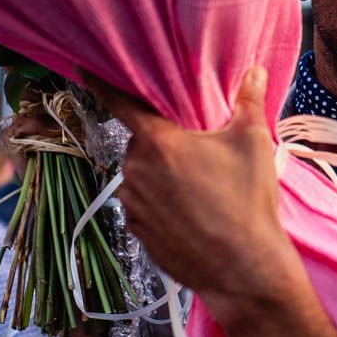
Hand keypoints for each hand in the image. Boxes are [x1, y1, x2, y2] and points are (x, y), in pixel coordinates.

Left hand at [83, 67, 293, 303]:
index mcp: (158, 142)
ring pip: (142, 176)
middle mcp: (135, 171)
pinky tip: (191, 214)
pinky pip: (143, 206)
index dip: (101, 82)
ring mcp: (132, 205)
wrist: (243, 269)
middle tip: (198, 153)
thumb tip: (254, 72)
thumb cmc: (248, 201)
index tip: (82, 67)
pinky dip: (161, 204)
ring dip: (162, 176)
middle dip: (164, 143)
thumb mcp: (253, 142)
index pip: (121, 103)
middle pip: (143, 143)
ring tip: (200, 190)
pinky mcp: (136, 232)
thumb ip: (248, 101)